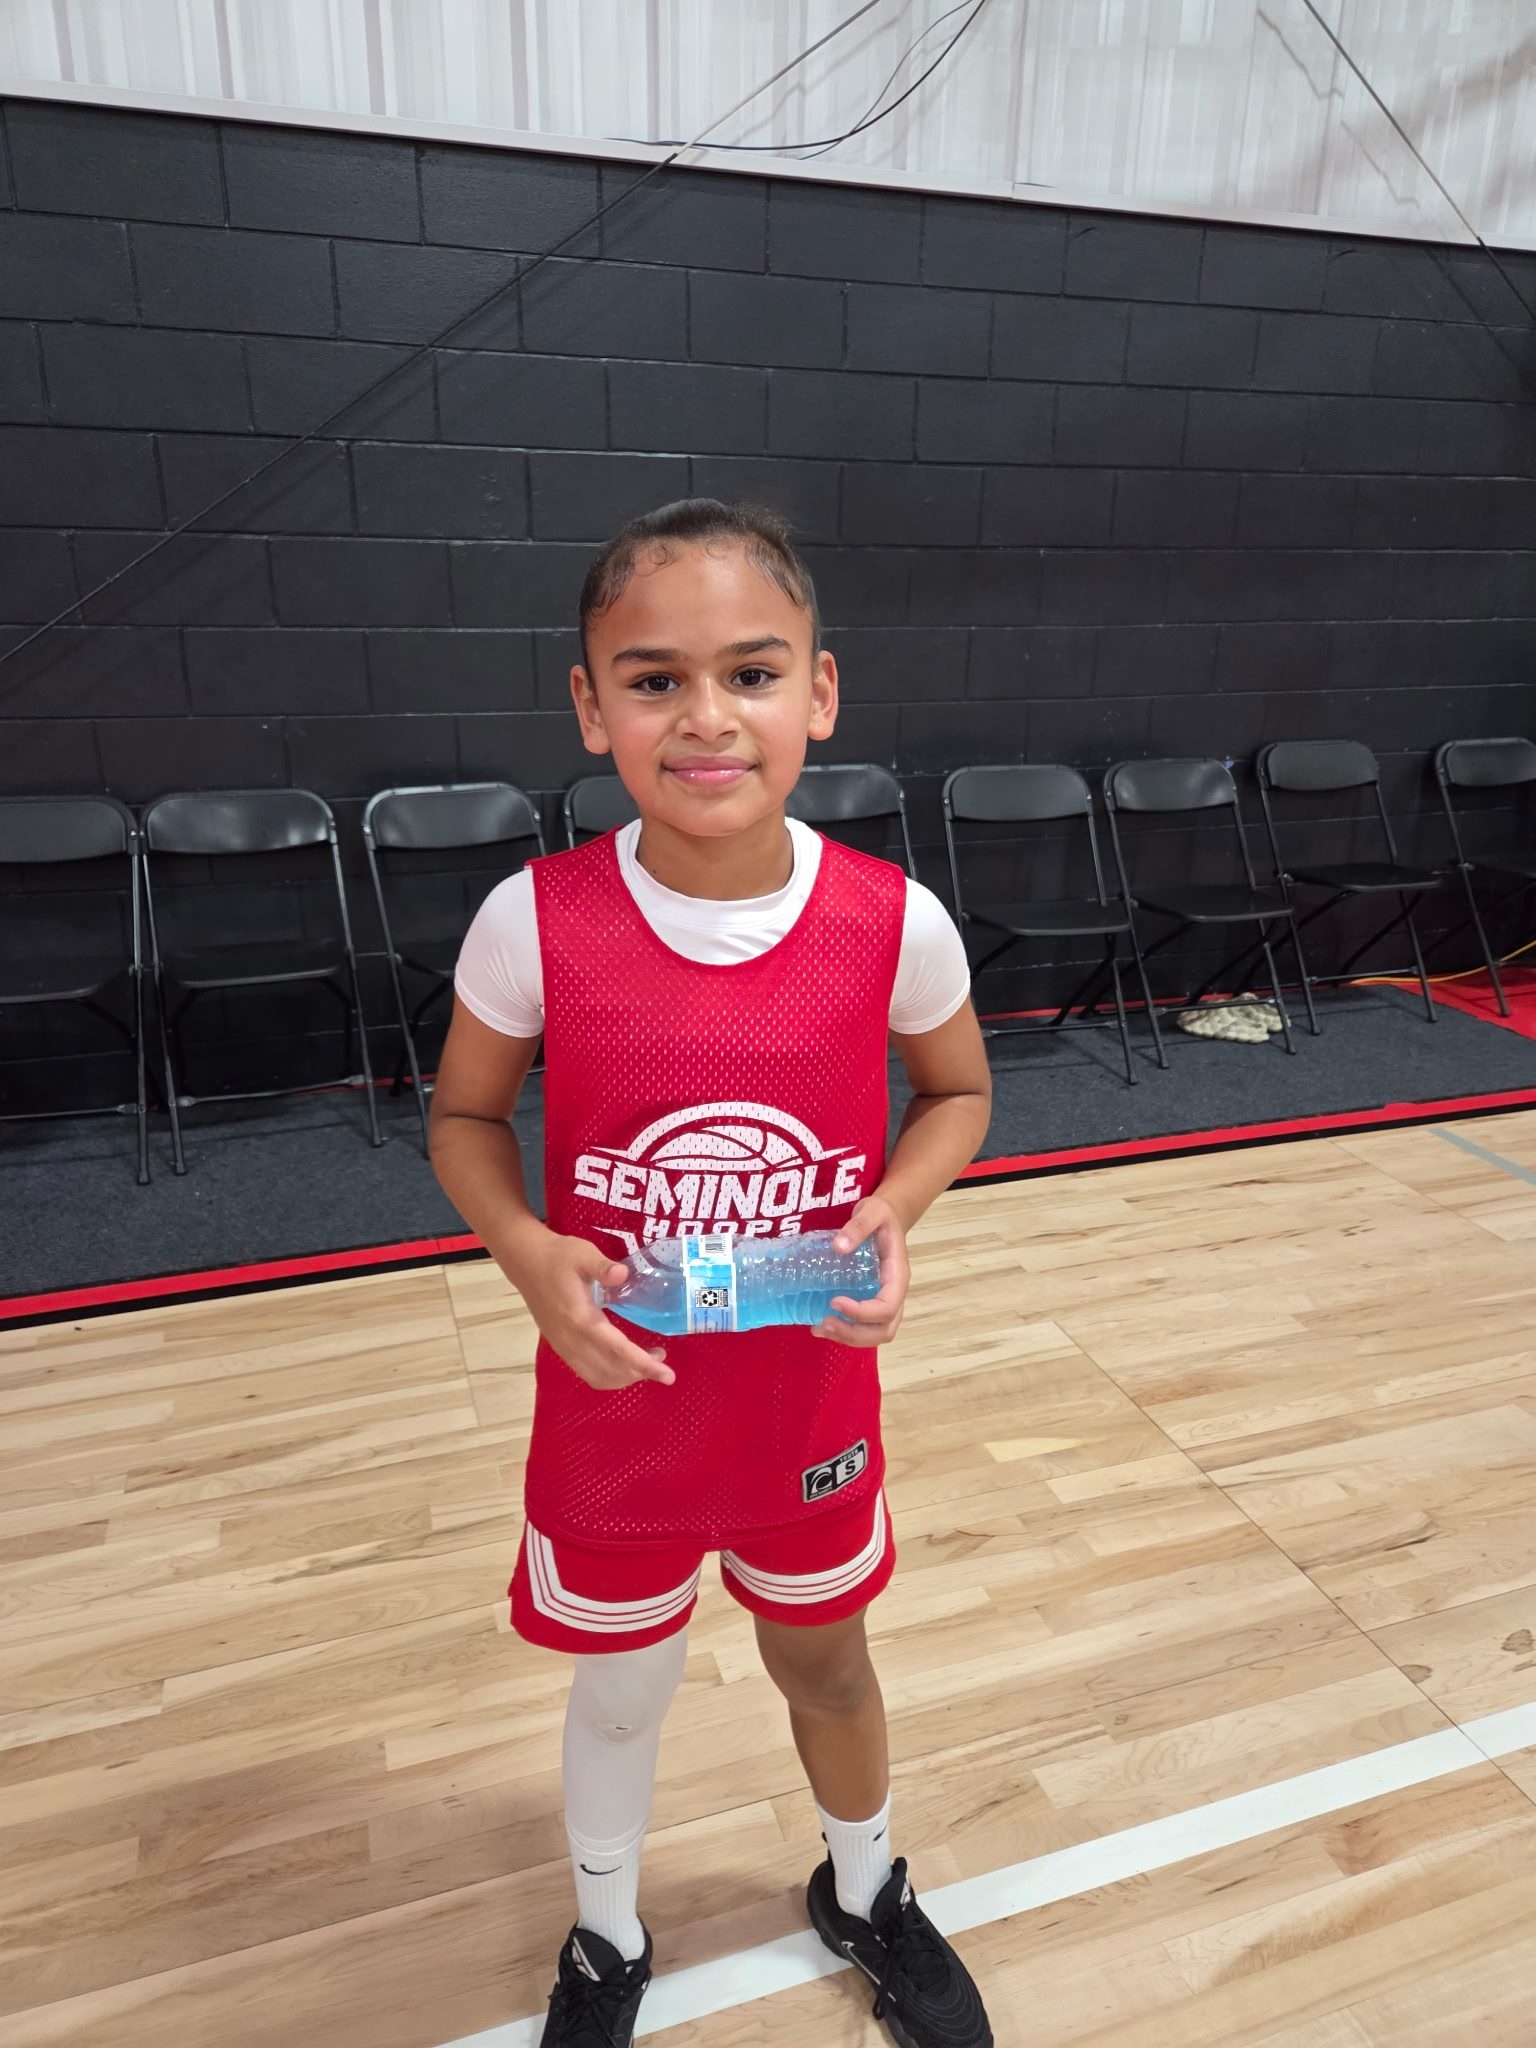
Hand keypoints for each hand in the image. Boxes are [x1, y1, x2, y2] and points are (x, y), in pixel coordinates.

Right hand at [515, 1232, 674, 1390]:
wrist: (526, 1262)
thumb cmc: (558, 1256)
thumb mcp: (583, 1254)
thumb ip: (603, 1267)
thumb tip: (623, 1275)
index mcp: (580, 1319)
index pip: (617, 1349)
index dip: (644, 1364)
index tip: (668, 1375)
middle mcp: (571, 1340)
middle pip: (611, 1370)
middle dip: (640, 1372)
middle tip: (661, 1357)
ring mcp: (563, 1347)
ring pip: (598, 1377)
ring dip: (625, 1377)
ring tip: (646, 1362)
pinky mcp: (560, 1347)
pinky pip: (587, 1373)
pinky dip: (609, 1375)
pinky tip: (622, 1361)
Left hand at [816, 1196, 908, 1347]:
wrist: (887, 1217)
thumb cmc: (881, 1215)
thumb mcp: (872, 1211)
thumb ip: (858, 1226)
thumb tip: (838, 1247)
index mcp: (898, 1275)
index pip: (887, 1307)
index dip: (862, 1312)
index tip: (834, 1301)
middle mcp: (895, 1294)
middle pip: (884, 1330)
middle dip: (854, 1334)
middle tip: (824, 1323)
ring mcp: (885, 1301)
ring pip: (876, 1334)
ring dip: (848, 1337)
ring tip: (819, 1328)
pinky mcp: (872, 1302)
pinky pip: (865, 1327)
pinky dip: (845, 1332)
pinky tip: (821, 1324)